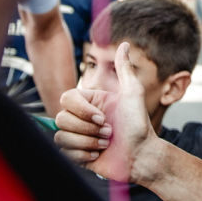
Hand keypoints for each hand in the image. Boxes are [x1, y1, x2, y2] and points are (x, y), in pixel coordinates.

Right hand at [53, 42, 158, 181]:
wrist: (141, 156)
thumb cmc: (139, 125)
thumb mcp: (133, 93)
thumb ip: (124, 69)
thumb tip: (125, 44)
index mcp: (91, 102)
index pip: (67, 98)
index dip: (82, 110)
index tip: (103, 118)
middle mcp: (81, 117)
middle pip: (61, 118)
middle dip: (86, 128)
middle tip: (109, 133)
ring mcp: (77, 136)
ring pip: (61, 136)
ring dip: (86, 142)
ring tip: (105, 144)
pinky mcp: (75, 154)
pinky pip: (63, 152)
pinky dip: (82, 155)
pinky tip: (98, 154)